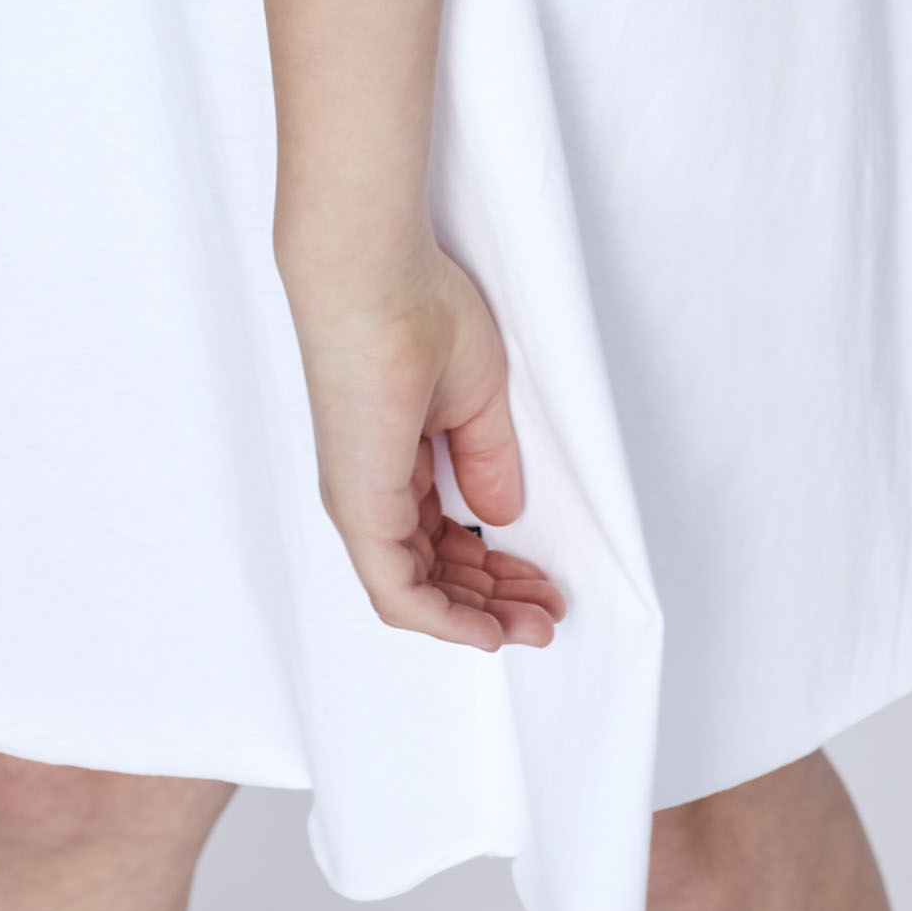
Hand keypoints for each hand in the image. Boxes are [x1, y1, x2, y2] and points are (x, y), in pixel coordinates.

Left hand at [287, 249, 566, 649]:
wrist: (378, 278)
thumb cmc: (420, 312)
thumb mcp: (475, 398)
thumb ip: (486, 462)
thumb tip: (498, 519)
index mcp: (393, 462)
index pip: (443, 539)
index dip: (497, 567)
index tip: (545, 582)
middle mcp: (371, 490)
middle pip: (436, 573)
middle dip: (498, 600)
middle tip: (550, 612)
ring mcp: (362, 503)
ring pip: (419, 591)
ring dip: (481, 615)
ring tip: (537, 621)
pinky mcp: (361, 508)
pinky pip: (398, 591)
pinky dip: (444, 620)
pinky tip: (487, 632)